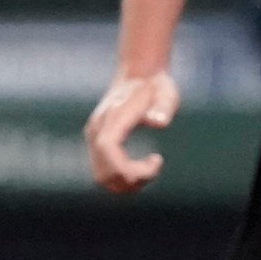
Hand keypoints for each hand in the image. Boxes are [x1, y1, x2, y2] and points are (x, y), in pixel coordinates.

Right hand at [85, 70, 179, 193]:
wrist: (139, 75)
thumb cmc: (156, 86)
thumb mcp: (166, 93)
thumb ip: (163, 107)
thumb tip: (158, 121)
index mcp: (113, 117)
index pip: (108, 150)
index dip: (129, 167)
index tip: (157, 162)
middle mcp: (97, 129)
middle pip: (104, 172)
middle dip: (131, 180)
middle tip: (155, 167)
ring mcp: (94, 138)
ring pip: (101, 178)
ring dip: (126, 183)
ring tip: (148, 170)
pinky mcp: (96, 144)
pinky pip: (103, 173)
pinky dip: (122, 179)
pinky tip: (140, 169)